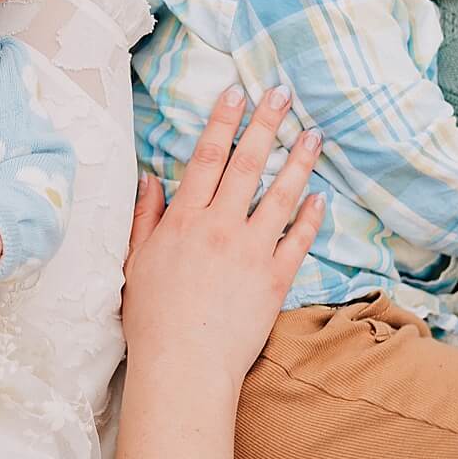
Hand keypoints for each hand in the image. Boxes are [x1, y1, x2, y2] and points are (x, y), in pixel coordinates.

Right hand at [121, 86, 325, 389]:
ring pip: (279, 194)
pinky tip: (321, 197)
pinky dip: (310, 217)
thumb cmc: (151, 319)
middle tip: (281, 92)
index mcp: (183, 220)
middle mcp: (219, 227)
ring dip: (298, 161)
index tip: (236, 92)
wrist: (182, 366)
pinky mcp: (273, 279)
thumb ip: (145, 217)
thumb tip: (150, 178)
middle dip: (265, 123)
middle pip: (246, 163)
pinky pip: (297, 240)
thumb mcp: (136, 262)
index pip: (206, 157)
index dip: (222, 121)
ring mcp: (250, 252)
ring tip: (314, 134)